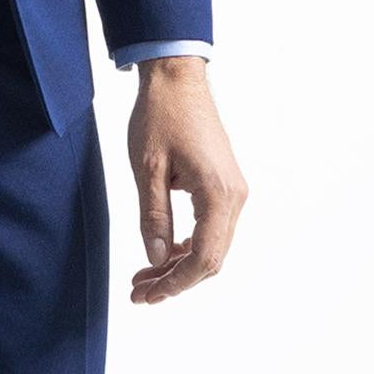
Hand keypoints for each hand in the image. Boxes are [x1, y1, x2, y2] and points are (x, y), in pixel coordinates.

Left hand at [126, 56, 247, 304]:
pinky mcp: (224, 183)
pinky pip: (211, 227)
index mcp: (218, 194)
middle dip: (176, 280)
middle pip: (212, 258)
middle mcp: (234, 196)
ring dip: (181, 265)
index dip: (176, 284)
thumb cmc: (160, 116)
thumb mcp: (147, 169)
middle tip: (140, 292)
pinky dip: (188, 245)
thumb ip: (153, 218)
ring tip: (145, 277)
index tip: (147, 295)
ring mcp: (233, 190)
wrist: (176, 78)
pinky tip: (163, 252)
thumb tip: (156, 260)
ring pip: (212, 245)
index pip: (204, 258)